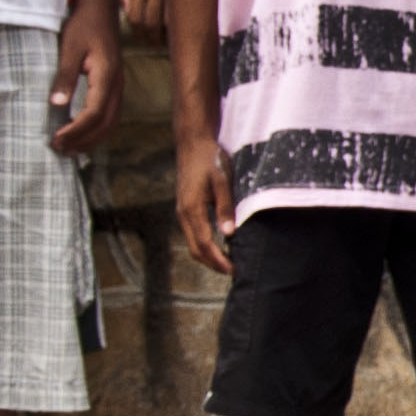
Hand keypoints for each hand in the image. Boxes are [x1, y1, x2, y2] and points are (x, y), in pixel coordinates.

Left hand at [49, 4, 121, 154]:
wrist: (100, 9)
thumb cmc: (83, 26)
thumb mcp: (68, 48)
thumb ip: (64, 77)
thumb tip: (56, 104)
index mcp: (106, 76)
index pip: (93, 113)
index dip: (75, 130)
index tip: (56, 139)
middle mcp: (117, 85)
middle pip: (105, 123)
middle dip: (84, 140)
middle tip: (60, 150)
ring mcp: (119, 86)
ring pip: (111, 122)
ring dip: (92, 138)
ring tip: (71, 149)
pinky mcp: (115, 85)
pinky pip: (111, 115)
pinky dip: (98, 129)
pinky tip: (83, 133)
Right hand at [173, 132, 235, 276]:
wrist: (193, 143)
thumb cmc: (210, 160)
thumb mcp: (222, 182)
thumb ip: (225, 207)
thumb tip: (228, 234)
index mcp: (192, 209)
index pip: (204, 244)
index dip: (218, 260)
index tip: (233, 270)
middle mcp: (183, 214)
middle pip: (195, 249)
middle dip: (212, 263)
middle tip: (232, 272)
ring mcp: (182, 211)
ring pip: (192, 243)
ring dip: (208, 256)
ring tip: (226, 263)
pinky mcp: (185, 208)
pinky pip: (192, 233)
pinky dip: (204, 245)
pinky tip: (218, 245)